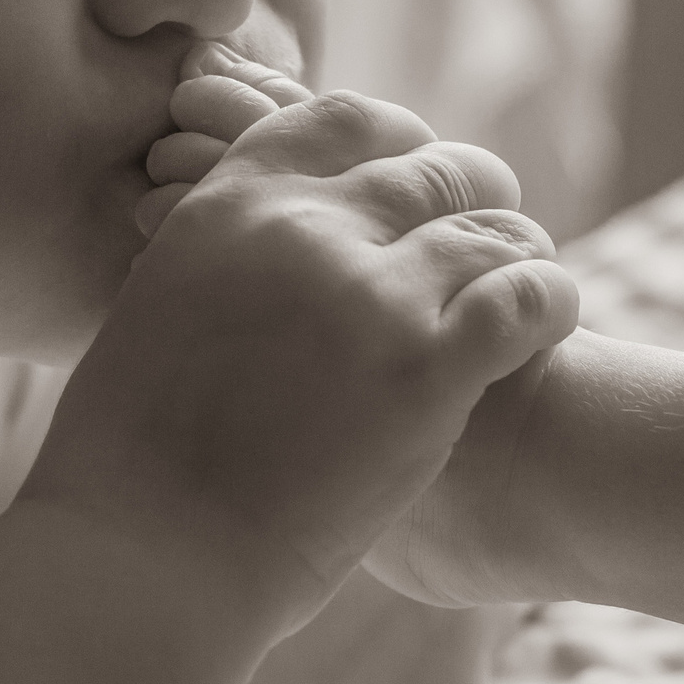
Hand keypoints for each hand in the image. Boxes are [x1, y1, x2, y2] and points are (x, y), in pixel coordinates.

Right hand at [23, 49, 579, 637]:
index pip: (344, 122)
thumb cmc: (128, 471)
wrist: (143, 561)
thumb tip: (243, 265)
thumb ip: (211, 267)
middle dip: (472, 194)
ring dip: (519, 251)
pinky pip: (525, 299)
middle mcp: (302, 228)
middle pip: (430, 169)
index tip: (419, 171)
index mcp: (227, 207)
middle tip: (494, 230)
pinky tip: (555, 321)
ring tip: (533, 281)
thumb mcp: (150, 319)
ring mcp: (368, 294)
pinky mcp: (424, 368)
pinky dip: (552, 300)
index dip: (400, 141)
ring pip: (490, 230)